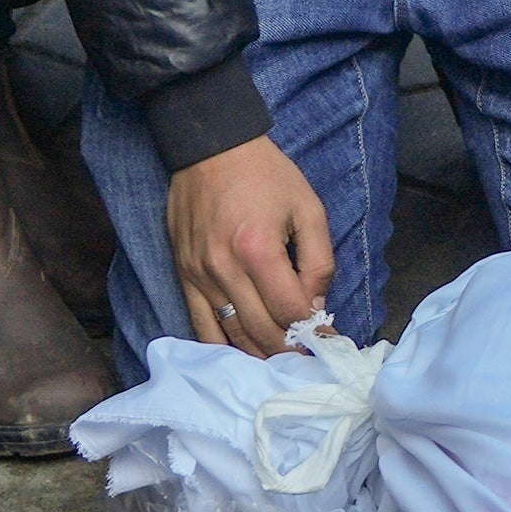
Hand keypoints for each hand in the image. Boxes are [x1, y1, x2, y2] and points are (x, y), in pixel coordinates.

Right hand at [163, 138, 341, 349]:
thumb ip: (319, 260)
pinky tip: (241, 357)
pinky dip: (222, 347)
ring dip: (258, 355)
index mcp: (259, 250)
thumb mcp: (308, 208)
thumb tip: (316, 307)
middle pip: (260, 331)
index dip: (312, 332)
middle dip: (289, 350)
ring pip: (230, 335)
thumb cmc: (265, 174)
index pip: (289, 310)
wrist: (209, 148)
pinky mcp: (182, 276)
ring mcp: (198, 276)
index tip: (327, 342)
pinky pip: (200, 325)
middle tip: (308, 360)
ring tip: (281, 363)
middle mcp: (224, 269)